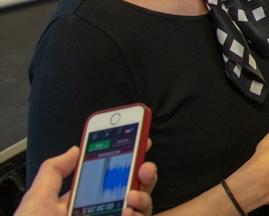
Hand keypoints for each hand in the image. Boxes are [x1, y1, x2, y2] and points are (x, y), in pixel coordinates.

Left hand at [15, 146, 157, 215]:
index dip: (125, 160)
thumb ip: (54, 171)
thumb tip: (75, 149)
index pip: (107, 178)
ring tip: (133, 195)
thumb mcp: (38, 199)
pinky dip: (137, 214)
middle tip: (145, 166)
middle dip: (143, 174)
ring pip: (140, 207)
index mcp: (79, 203)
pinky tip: (128, 212)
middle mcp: (100, 213)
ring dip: (143, 196)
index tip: (139, 143)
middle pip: (131, 189)